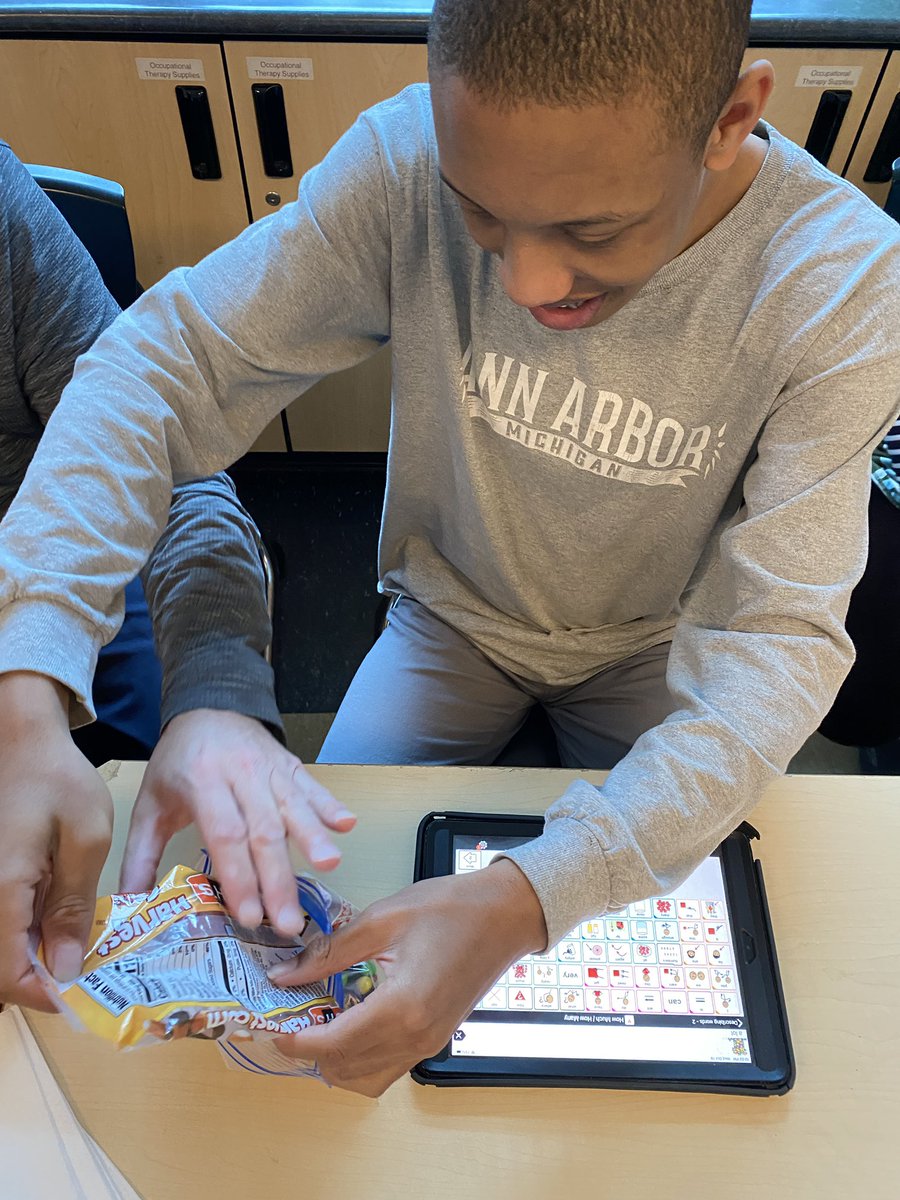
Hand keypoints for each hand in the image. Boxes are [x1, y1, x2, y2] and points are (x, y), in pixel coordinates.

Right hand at [0, 673, 112, 1011]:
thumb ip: (74, 905)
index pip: (9, 976)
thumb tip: (67, 968)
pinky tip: (55, 920)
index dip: (44, 996)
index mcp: (2, 891)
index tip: (82, 996)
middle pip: (0, 967)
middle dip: (39, 979)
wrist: (19, 738)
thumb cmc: (57, 780)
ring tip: (75, 947)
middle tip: (85, 974)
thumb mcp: (87, 838)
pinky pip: (1, 918)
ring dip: (31, 955)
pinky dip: (22, 930)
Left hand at [120, 709, 355, 934]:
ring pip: (293, 807)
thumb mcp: (151, 804)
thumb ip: (141, 856)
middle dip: (278, 879)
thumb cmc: (178, 762)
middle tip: (288, 922)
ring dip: (313, 838)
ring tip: (329, 867)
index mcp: (202, 782)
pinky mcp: (290, 764)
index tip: (248, 916)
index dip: (239, 876)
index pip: (226, 834)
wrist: (207, 705)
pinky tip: (347, 825)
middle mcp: (240, 773)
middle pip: (264, 830)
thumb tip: (128, 907)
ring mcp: (269, 767)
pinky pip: (312, 786)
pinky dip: (329, 805)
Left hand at [268, 858, 547, 1095]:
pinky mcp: (436, 1039)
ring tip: (318, 1021)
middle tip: (289, 1018)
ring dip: (335, 1061)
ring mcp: (428, 1043)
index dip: (294, 1041)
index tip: (269, 1025)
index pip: (331, 1044)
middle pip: (344, 1071)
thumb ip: (330, 952)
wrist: (507, 914)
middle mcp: (415, 1037)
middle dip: (309, 1052)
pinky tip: (351, 1020)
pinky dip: (360, 1058)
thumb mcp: (383, 919)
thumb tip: (284, 974)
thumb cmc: (451, 908)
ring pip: (366, 1080)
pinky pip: (388, 1067)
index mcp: (401, 1007)